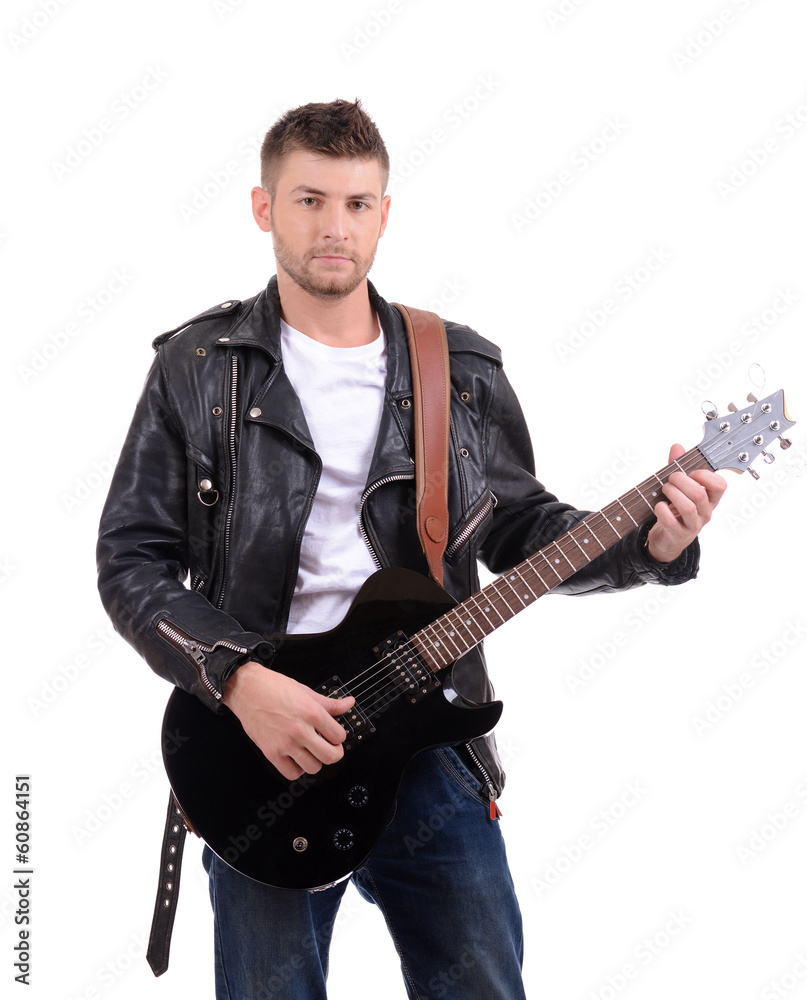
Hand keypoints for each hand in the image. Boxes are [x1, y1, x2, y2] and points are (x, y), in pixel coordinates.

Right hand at [223, 661, 354, 780]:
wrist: (246, 689)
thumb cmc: (273, 687)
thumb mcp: (306, 691)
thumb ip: (330, 703)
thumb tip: (349, 703)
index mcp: (312, 713)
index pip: (339, 736)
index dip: (339, 737)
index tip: (334, 735)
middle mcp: (300, 730)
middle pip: (331, 756)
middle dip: (334, 753)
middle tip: (329, 747)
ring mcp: (286, 743)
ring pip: (313, 767)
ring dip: (315, 761)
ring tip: (311, 752)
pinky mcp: (271, 753)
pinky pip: (292, 773)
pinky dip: (297, 769)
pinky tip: (296, 758)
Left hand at [646, 443, 727, 563]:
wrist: (667, 538)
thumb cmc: (675, 509)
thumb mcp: (679, 487)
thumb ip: (678, 467)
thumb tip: (677, 447)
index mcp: (710, 499)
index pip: (720, 485)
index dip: (704, 475)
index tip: (690, 472)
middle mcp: (705, 513)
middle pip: (699, 494)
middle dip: (680, 481)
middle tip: (670, 479)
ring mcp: (692, 525)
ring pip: (687, 507)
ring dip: (671, 493)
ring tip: (664, 490)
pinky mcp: (677, 534)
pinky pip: (671, 521)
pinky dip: (662, 510)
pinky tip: (658, 506)